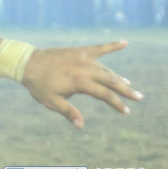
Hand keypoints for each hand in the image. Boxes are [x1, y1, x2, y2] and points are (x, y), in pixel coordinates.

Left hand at [20, 39, 141, 128]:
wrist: (27, 63)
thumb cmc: (39, 85)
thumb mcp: (52, 102)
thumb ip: (69, 112)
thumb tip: (80, 126)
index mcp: (80, 82)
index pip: (104, 95)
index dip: (117, 103)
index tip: (126, 111)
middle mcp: (85, 68)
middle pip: (111, 80)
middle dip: (125, 90)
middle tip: (139, 97)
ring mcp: (83, 58)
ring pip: (106, 69)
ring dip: (118, 77)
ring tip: (128, 84)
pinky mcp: (80, 51)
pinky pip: (99, 47)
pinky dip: (112, 45)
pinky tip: (124, 42)